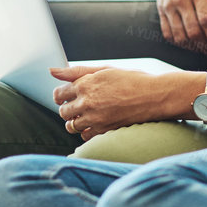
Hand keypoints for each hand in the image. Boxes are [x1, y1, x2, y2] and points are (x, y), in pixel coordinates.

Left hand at [50, 65, 184, 141]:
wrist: (154, 96)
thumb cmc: (131, 80)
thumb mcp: (104, 70)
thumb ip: (76, 71)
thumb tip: (52, 71)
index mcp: (85, 84)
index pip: (59, 93)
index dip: (61, 94)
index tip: (67, 95)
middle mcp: (87, 102)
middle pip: (62, 111)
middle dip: (67, 108)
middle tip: (79, 105)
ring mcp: (95, 118)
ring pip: (71, 126)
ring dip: (75, 121)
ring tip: (86, 115)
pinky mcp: (104, 130)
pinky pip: (84, 136)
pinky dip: (86, 131)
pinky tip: (94, 123)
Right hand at [156, 0, 206, 56]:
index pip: (206, 20)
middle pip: (193, 31)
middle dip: (205, 45)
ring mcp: (169, 6)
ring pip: (179, 35)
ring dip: (192, 47)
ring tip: (203, 49)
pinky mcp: (161, 10)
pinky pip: (168, 33)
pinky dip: (178, 43)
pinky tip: (189, 43)